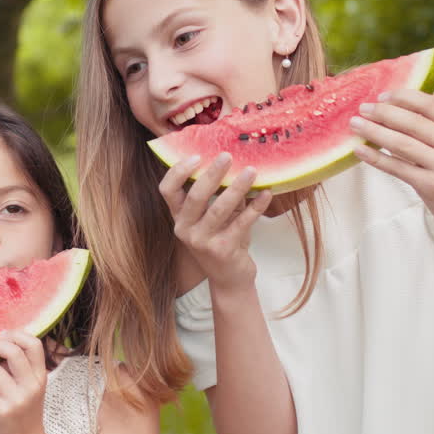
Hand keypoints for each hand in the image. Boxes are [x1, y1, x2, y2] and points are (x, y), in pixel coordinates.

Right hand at [159, 153, 273, 289]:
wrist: (229, 278)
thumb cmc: (221, 240)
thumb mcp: (212, 217)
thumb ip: (216, 194)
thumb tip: (233, 162)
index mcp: (179, 216)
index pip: (167, 190)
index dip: (178, 171)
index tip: (197, 155)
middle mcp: (185, 229)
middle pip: (195, 196)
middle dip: (212, 173)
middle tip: (227, 156)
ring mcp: (202, 241)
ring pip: (219, 208)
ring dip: (237, 187)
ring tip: (252, 171)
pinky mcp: (222, 250)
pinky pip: (241, 223)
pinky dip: (255, 207)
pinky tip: (266, 194)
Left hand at [349, 88, 433, 237]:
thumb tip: (405, 100)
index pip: (430, 104)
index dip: (403, 97)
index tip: (382, 95)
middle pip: (412, 122)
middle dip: (383, 112)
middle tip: (362, 107)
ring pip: (401, 143)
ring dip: (373, 131)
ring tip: (355, 124)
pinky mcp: (431, 186)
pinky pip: (397, 167)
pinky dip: (375, 157)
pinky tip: (359, 150)